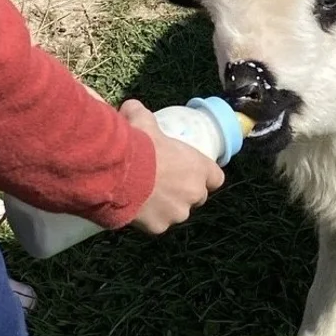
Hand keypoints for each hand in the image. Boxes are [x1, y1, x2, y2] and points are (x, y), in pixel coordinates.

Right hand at [120, 99, 224, 234]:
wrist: (120, 173)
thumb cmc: (139, 144)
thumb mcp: (142, 119)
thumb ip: (141, 113)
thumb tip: (131, 107)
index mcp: (199, 168)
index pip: (216, 178)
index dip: (205, 175)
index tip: (191, 170)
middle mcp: (194, 193)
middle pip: (197, 197)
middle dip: (185, 191)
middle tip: (165, 181)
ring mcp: (177, 213)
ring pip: (177, 212)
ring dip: (167, 206)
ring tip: (147, 194)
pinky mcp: (159, 228)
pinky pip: (157, 224)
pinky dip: (148, 218)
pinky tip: (136, 207)